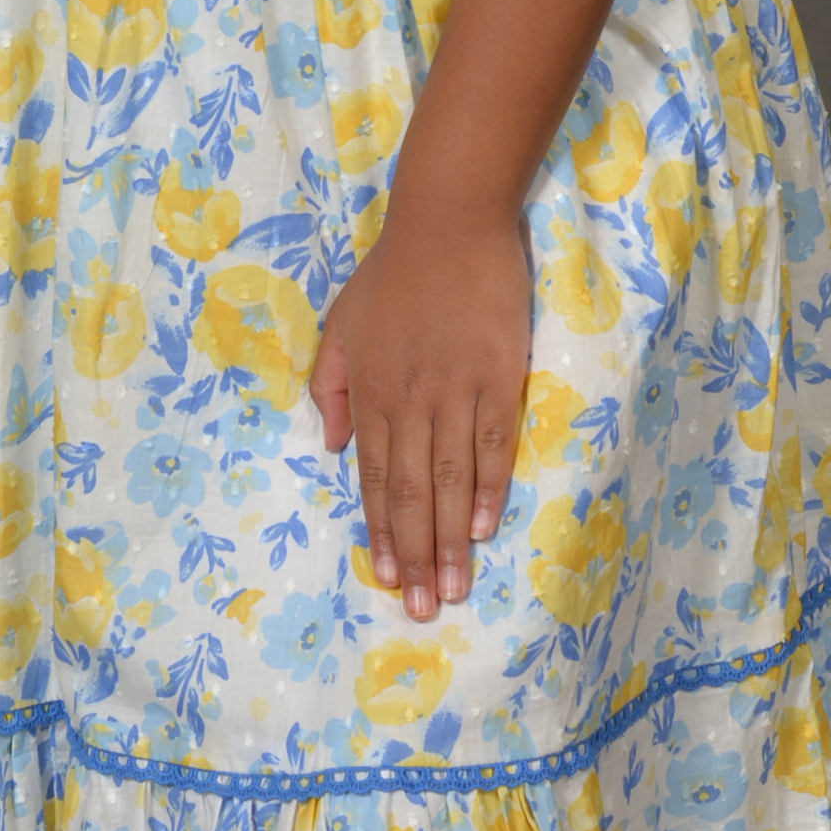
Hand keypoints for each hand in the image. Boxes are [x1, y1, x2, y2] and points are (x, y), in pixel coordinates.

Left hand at [309, 201, 530, 621]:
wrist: (449, 222)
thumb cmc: (393, 273)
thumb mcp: (342, 324)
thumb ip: (332, 386)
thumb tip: (332, 447)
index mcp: (370, 391)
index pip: (370, 476)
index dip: (378, 531)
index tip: (386, 578)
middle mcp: (409, 399)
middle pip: (408, 490)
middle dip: (414, 554)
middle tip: (423, 608)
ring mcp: (455, 389)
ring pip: (449, 478)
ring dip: (448, 538)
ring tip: (454, 587)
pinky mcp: (498, 375)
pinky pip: (492, 443)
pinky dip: (488, 488)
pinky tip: (482, 527)